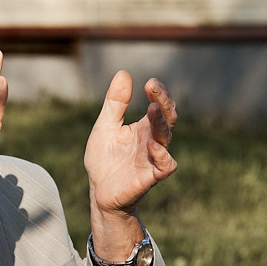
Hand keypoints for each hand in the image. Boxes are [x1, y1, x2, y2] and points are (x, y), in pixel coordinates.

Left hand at [84, 70, 176, 216]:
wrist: (99, 192)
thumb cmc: (105, 159)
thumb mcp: (105, 127)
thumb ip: (115, 103)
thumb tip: (123, 73)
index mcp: (144, 127)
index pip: (159, 106)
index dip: (159, 93)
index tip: (150, 82)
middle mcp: (153, 140)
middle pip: (167, 118)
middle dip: (163, 102)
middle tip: (154, 87)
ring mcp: (154, 158)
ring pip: (166, 138)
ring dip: (160, 123)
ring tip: (153, 108)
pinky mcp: (151, 176)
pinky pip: (166, 165)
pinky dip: (162, 155)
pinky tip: (153, 145)